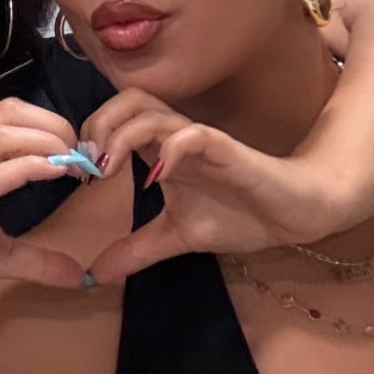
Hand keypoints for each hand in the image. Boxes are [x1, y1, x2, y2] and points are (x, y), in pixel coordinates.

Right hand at [0, 97, 88, 333]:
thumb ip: (36, 260)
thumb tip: (79, 276)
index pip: (11, 114)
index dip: (51, 125)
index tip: (78, 155)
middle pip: (12, 112)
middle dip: (56, 126)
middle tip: (83, 157)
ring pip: (3, 133)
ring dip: (47, 142)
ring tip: (73, 166)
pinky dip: (30, 168)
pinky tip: (54, 176)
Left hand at [81, 88, 365, 283]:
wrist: (293, 215)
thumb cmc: (239, 215)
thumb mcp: (175, 237)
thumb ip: (136, 250)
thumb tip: (97, 273)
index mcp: (159, 151)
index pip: (114, 119)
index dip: (89, 138)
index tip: (79, 176)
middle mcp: (175, 138)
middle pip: (128, 101)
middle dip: (99, 124)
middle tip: (90, 166)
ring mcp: (200, 141)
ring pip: (153, 111)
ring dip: (123, 134)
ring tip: (110, 168)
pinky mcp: (227, 151)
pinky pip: (195, 134)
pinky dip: (172, 147)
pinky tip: (159, 176)